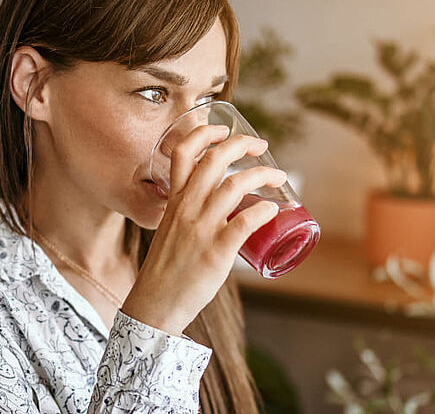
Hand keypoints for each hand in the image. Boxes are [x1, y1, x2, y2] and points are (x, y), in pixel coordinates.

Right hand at [121, 125, 285, 334]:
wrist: (155, 305)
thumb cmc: (166, 271)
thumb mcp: (171, 231)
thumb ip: (189, 216)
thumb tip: (221, 212)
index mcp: (174, 202)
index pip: (184, 154)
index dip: (204, 133)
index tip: (224, 129)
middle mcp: (187, 209)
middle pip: (215, 160)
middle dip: (242, 144)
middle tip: (261, 147)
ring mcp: (202, 229)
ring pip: (235, 185)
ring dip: (262, 175)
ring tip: (279, 177)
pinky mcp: (216, 251)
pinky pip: (245, 222)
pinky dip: (263, 210)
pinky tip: (273, 208)